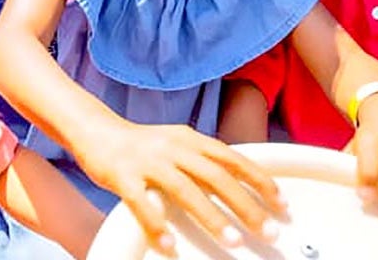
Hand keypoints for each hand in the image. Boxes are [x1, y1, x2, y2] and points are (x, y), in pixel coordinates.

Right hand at [76, 119, 285, 253]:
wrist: (96, 130)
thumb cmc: (142, 144)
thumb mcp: (178, 143)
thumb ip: (204, 160)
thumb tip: (241, 184)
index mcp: (190, 139)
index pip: (233, 158)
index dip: (260, 181)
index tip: (281, 204)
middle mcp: (173, 147)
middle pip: (216, 176)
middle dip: (246, 205)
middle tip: (269, 231)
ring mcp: (147, 162)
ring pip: (185, 190)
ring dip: (211, 217)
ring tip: (232, 242)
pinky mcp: (122, 176)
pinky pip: (141, 204)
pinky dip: (156, 227)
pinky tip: (169, 247)